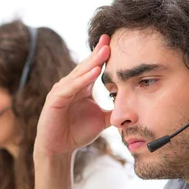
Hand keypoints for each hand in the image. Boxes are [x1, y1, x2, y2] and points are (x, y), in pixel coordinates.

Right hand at [35, 34, 111, 158]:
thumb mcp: (102, 120)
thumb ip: (114, 111)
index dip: (103, 55)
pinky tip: (93, 73)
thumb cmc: (77, 133)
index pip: (93, 67)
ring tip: (105, 52)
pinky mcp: (54, 100)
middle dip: (98, 53)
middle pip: (86, 66)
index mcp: (81, 87)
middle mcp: (70, 86)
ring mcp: (61, 91)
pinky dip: (81, 80)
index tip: (115, 42)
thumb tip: (134, 107)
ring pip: (78, 74)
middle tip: (110, 39)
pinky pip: (69, 88)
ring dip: (92, 63)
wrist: (59, 149)